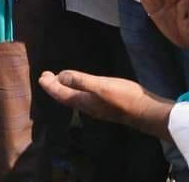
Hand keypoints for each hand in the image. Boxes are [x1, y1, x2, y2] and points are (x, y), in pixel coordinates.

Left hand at [39, 70, 172, 139]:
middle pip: (66, 97)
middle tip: (46, 76)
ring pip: (74, 98)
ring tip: (59, 79)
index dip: (50, 86)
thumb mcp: (101, 86)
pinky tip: (81, 86)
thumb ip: (80, 81)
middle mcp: (87, 106)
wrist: (146, 111)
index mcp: (83, 101)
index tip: (42, 76)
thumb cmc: (124, 97)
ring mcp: (97, 107)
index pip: (61, 94)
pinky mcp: (106, 105)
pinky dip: (76, 90)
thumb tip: (61, 76)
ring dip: (65, 88)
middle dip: (55, 87)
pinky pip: (83, 98)